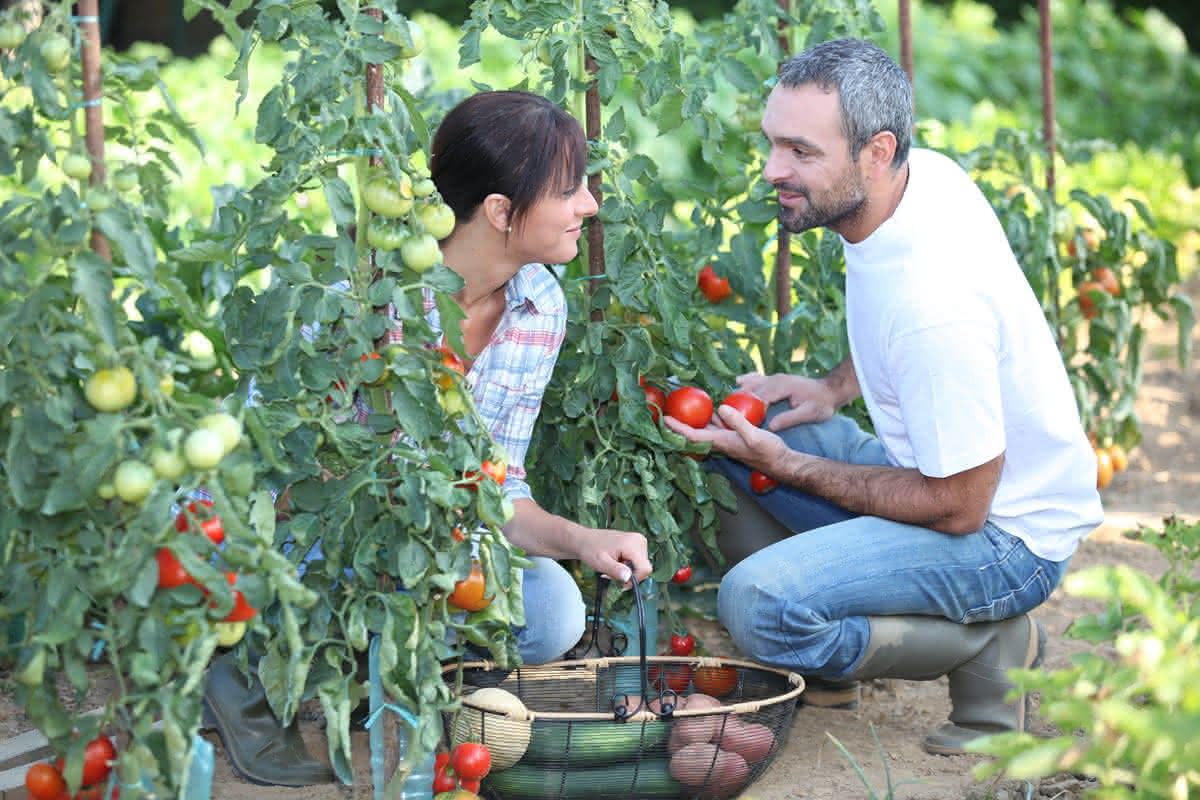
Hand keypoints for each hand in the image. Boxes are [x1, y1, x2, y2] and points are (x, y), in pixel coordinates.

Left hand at [575, 529, 651, 588]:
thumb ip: (615, 570)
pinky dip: (627, 567)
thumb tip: (628, 578)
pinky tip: (616, 563)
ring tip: (612, 567)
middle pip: (643, 568)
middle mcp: (639, 540)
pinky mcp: (637, 544)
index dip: (635, 579)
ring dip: (627, 572)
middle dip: (628, 575)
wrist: (585, 540)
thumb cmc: (590, 550)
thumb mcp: (600, 563)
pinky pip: (638, 562)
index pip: (645, 569)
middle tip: (612, 574)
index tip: (621, 582)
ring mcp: (639, 541)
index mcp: (632, 544)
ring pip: (641, 566)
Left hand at [664, 402, 791, 473]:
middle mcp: (720, 441)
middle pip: (694, 433)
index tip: (664, 419)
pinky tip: (711, 406)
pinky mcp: (734, 436)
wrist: (781, 462)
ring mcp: (727, 439)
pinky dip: (710, 416)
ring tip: (683, 405)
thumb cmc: (768, 452)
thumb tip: (721, 408)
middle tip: (667, 410)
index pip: (693, 435)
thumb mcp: (754, 435)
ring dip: (693, 419)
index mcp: (721, 442)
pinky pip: (717, 425)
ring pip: (705, 428)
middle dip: (680, 424)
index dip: (677, 428)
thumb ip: (738, 422)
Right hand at [736, 372, 837, 430]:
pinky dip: (747, 381)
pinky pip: (756, 378)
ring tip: (727, 403)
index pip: (759, 399)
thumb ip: (790, 419)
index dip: (747, 410)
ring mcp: (775, 377)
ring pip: (751, 383)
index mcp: (782, 387)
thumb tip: (770, 427)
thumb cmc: (822, 404)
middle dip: (738, 402)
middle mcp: (775, 379)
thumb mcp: (809, 414)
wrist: (830, 390)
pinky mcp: (775, 379)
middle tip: (724, 415)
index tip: (737, 421)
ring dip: (739, 392)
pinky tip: (738, 384)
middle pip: (750, 390)